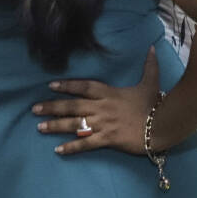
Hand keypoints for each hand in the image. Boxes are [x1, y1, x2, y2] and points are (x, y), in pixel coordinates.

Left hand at [33, 46, 160, 155]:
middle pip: (73, 106)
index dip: (67, 86)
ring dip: (55, 126)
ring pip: (74, 124)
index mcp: (109, 93)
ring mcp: (103, 124)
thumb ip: (149, 65)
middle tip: (34, 108)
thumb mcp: (151, 83)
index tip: (51, 85)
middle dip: (52, 107)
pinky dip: (71, 147)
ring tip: (39, 127)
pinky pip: (85, 144)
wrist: (161, 126)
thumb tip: (152, 47)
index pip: (84, 87)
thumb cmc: (154, 104)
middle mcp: (102, 108)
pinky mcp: (107, 139)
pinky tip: (58, 150)